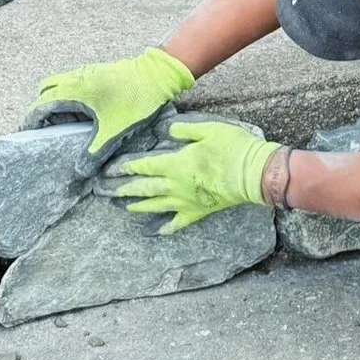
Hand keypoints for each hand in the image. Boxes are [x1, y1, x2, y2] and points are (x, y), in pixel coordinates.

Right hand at [25, 47, 194, 176]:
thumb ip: (95, 152)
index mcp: (74, 91)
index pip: (40, 105)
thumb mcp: (114, 131)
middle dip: (44, 112)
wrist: (159, 74)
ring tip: (68, 127)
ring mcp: (87, 73)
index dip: (31, 121)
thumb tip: (80, 171)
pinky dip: (73, 98)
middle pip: (46, 94)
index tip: (26, 135)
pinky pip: (76, 84)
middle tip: (49, 132)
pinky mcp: (98, 73)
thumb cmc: (136, 100)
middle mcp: (76, 78)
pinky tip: (87, 116)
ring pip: (61, 87)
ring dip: (60, 105)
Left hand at [101, 118, 280, 234]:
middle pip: (144, 188)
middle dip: (123, 189)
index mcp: (175, 163)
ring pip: (156, 205)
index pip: (143, 166)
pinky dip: (166, 227)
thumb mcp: (207, 129)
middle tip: (105, 192)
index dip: (125, 167)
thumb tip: (164, 130)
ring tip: (124, 206)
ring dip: (138, 206)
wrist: (254, 174)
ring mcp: (186, 201)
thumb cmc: (232, 148)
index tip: (109, 170)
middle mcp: (175, 185)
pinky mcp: (198, 211)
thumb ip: (182, 130)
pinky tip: (156, 231)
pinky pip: (178, 222)